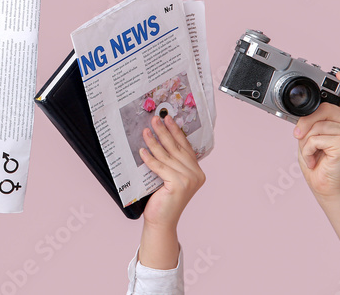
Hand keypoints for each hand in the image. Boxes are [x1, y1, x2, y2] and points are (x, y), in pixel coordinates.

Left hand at [141, 115, 205, 230]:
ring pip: (167, 156)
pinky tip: (142, 151)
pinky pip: (160, 167)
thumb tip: (159, 136)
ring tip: (145, 131)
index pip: (185, 147)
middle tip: (154, 119)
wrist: (161, 221)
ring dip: (154, 142)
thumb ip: (171, 161)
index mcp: (197, 172)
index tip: (167, 118)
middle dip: (164, 132)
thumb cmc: (163, 198)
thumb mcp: (170, 176)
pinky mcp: (178, 185)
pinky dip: (150, 158)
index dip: (176, 131)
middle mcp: (196, 175)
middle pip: (176, 148)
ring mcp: (189, 180)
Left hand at [294, 71, 339, 204]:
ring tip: (312, 153)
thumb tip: (304, 112)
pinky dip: (308, 149)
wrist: (323, 185)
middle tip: (298, 137)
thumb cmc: (316, 160)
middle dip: (305, 122)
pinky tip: (315, 158)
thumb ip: (312, 120)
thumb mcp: (309, 135)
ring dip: (306, 141)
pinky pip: (315, 137)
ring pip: (317, 124)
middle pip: (325, 107)